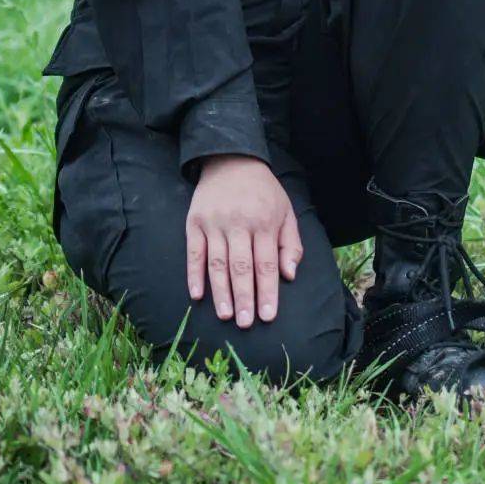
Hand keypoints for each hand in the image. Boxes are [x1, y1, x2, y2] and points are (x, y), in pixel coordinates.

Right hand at [186, 155, 302, 327]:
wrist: (231, 160)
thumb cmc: (263, 191)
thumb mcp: (285, 211)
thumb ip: (290, 244)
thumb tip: (289, 275)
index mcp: (264, 221)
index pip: (266, 263)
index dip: (267, 291)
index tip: (268, 316)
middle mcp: (239, 223)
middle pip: (241, 266)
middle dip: (245, 297)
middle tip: (246, 324)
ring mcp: (215, 223)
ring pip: (218, 263)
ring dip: (221, 292)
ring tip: (226, 315)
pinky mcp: (195, 222)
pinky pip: (194, 252)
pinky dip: (194, 274)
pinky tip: (197, 295)